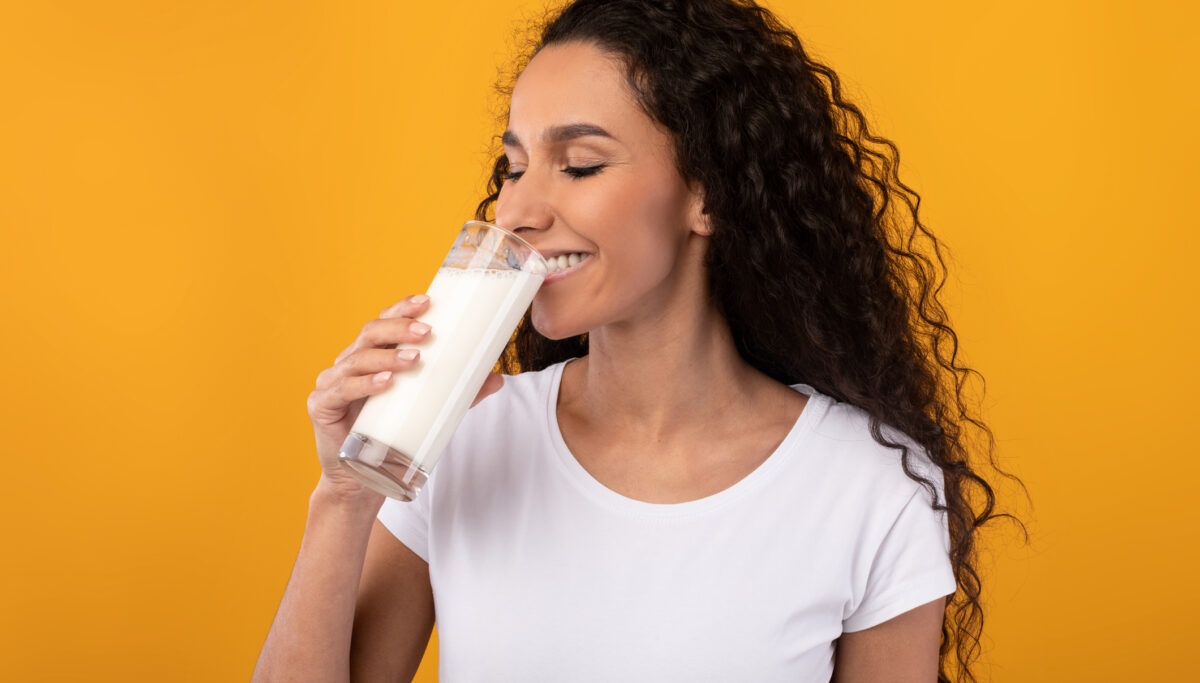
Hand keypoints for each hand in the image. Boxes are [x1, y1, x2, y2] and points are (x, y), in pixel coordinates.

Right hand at [305, 295, 505, 500]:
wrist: (362, 479)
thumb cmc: (392, 435)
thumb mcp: (430, 409)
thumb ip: (461, 394)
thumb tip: (499, 378)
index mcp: (371, 355)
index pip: (385, 321)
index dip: (403, 308)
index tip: (428, 301)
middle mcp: (348, 362)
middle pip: (371, 333)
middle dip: (399, 327)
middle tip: (427, 332)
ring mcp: (332, 383)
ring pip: (357, 359)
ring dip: (387, 356)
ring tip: (415, 359)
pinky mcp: (322, 406)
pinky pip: (342, 390)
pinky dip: (364, 384)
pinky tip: (385, 383)